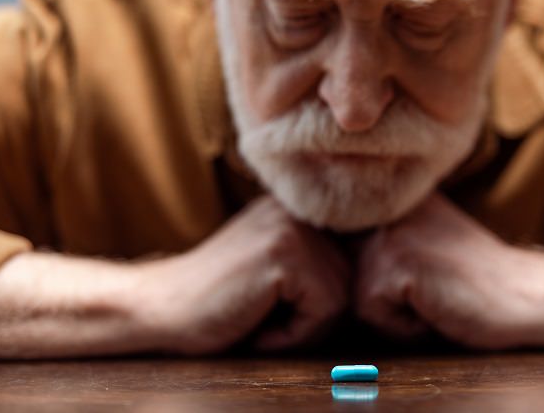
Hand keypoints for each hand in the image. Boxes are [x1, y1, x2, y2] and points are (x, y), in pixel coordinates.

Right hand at [139, 197, 349, 353]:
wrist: (161, 310)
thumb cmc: (221, 301)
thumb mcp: (280, 271)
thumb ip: (321, 262)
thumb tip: (381, 278)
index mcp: (303, 210)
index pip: (356, 263)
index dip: (327, 299)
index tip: (282, 303)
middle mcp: (302, 210)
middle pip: (352, 284)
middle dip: (314, 316)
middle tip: (264, 312)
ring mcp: (293, 227)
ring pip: (342, 301)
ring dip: (303, 326)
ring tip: (258, 313)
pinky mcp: (284, 252)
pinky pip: (324, 312)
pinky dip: (291, 334)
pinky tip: (254, 320)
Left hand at [355, 194, 543, 348]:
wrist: (525, 295)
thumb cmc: (475, 280)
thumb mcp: (425, 240)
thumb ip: (382, 237)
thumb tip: (332, 255)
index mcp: (393, 199)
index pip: (344, 245)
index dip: (373, 275)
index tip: (419, 278)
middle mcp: (386, 208)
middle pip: (348, 276)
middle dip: (383, 297)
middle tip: (432, 289)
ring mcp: (390, 234)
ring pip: (358, 298)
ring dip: (394, 314)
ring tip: (435, 298)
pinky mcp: (397, 263)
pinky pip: (373, 314)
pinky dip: (404, 327)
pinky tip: (438, 309)